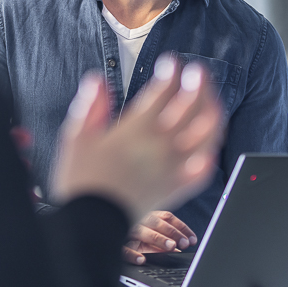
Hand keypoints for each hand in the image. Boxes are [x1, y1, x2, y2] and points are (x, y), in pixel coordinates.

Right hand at [52, 54, 223, 222]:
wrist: (91, 224)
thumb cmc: (81, 180)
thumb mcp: (75, 137)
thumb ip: (90, 106)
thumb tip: (97, 79)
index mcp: (136, 130)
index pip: (163, 92)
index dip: (170, 73)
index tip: (171, 62)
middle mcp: (161, 146)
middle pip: (191, 107)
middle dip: (198, 84)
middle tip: (197, 71)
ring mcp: (173, 167)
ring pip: (207, 134)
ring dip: (212, 110)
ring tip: (210, 99)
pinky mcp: (178, 189)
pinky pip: (205, 167)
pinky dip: (211, 150)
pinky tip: (211, 141)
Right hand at [123, 211, 196, 263]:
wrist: (104, 231)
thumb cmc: (133, 237)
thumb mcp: (149, 236)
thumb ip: (164, 240)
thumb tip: (179, 249)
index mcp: (147, 216)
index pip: (167, 218)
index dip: (182, 228)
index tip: (193, 240)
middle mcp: (138, 220)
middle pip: (157, 223)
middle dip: (172, 232)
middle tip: (183, 243)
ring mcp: (126, 230)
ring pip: (142, 232)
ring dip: (158, 238)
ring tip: (171, 247)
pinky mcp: (116, 243)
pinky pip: (124, 248)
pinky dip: (133, 254)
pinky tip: (142, 260)